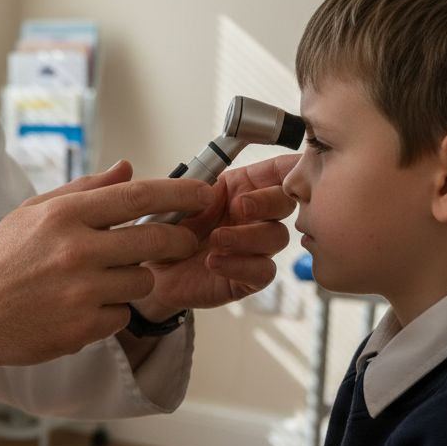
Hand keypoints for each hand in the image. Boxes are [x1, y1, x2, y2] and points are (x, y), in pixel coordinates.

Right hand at [0, 160, 217, 411]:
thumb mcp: (31, 213)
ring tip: (101, 282)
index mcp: (64, 215)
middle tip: (183, 241)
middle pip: (155, 239)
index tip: (205, 193)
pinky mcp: (80, 329)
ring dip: (133, 281)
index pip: (139, 196)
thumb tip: (129, 169)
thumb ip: (84, 191)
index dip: (181, 193)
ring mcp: (80, 292)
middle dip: (178, 240)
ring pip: (142, 281)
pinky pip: (121, 316)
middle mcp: (76, 250)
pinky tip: (81, 309)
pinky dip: (110, 313)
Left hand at [132, 153, 297, 319]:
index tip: (290, 169)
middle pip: (285, 202)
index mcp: (242, 188)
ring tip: (216, 239)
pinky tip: (213, 262)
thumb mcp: (176, 201)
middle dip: (267, 201)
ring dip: (247, 235)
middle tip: (239, 207)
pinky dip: (239, 264)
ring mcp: (255, 247)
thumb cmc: (168, 232)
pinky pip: (263, 270)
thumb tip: (207, 179)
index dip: (292, 167)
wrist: (153, 271)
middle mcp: (255, 216)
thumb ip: (193, 185)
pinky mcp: (249, 277)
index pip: (279, 171)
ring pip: (277, 236)